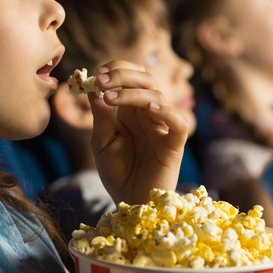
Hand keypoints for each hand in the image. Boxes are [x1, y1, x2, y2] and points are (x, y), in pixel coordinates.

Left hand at [88, 60, 188, 204]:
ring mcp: (163, 128)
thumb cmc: (117, 173)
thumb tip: (93, 88)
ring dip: (133, 93)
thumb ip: (101, 116)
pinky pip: (179, 124)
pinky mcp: (174, 146)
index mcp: (131, 110)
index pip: (131, 76)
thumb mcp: (102, 142)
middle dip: (123, 75)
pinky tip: (150, 109)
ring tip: (111, 98)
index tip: (96, 73)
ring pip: (158, 97)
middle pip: (146, 79)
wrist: (129, 203)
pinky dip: (168, 113)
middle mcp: (148, 114)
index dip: (117, 69)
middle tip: (102, 80)